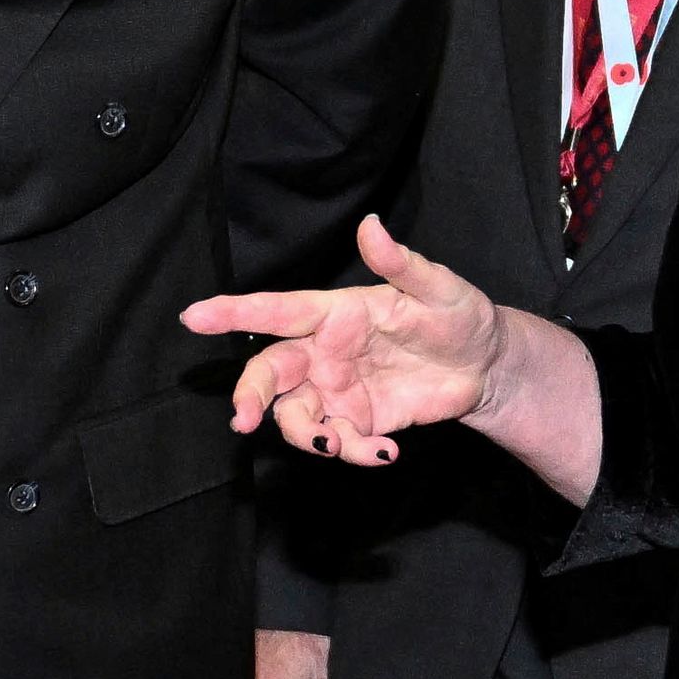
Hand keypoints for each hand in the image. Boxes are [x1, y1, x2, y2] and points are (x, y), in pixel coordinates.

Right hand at [184, 216, 504, 467]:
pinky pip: (337, 441)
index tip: (193, 317)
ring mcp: (338, 389)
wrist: (485, 366)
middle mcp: (325, 352)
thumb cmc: (459, 315)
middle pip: (270, 371)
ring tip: (337, 445)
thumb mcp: (438, 288)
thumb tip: (371, 226)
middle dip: (251, 394)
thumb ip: (401, 263)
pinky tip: (387, 452)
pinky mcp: (357, 421)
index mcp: (335, 313)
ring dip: (304, 435)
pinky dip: (353, 453)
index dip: (232, 312)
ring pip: (294, 413)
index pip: (277, 310)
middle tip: (244, 420)